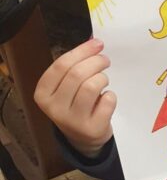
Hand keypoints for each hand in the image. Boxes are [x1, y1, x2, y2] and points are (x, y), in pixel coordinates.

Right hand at [34, 38, 116, 158]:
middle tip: (105, 60)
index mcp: (43, 93)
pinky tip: (106, 99)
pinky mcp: (91, 128)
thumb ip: (75, 65)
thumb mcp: (66, 87)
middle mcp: (53, 108)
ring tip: (103, 81)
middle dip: (96, 62)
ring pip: (91, 86)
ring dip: (102, 78)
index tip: (97, 44)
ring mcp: (72, 120)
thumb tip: (95, 42)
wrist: (83, 138)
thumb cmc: (75, 104)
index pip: (62, 65)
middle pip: (77, 74)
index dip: (82, 51)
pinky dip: (111, 96)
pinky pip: (107, 101)